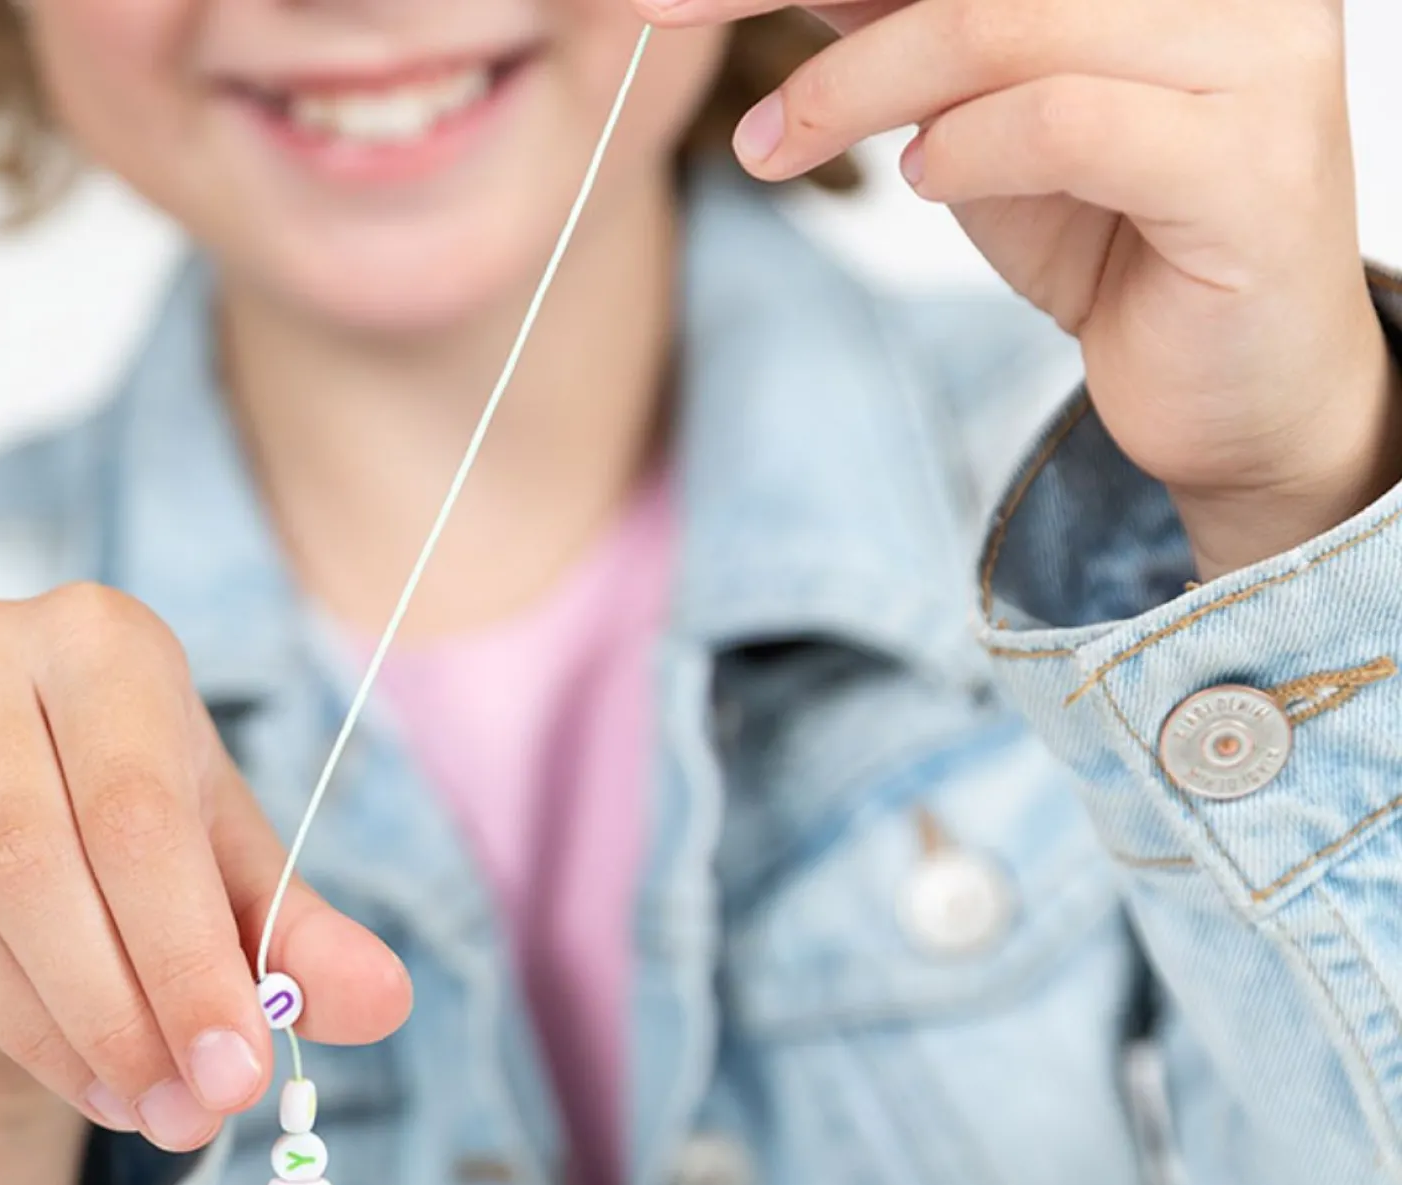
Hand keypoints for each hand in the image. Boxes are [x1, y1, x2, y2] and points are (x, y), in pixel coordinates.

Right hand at [0, 583, 411, 1174]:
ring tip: (125, 1097)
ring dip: (37, 1031)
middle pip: (30, 865)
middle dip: (115, 1016)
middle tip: (181, 1114)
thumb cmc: (140, 847)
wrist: (0, 839)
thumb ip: (307, 941)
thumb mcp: (237, 880)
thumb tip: (384, 1003)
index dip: (185, 962)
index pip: (138, 816)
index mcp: (104, 641)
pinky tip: (26, 1037)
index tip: (232, 1077)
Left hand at [641, 0, 1401, 578]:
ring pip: (1007, 22)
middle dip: (816, 15)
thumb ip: (911, 38)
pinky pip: (1066, 120)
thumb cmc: (1115, 242)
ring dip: (858, 88)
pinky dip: (971, 150)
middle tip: (691, 50)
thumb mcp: (983, 119)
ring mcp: (1251, 56)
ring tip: (786, 147)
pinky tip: (925, 180)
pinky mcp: (1249, 160)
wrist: (1233, 389)